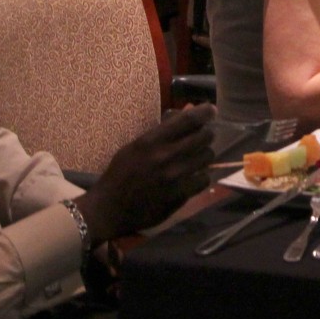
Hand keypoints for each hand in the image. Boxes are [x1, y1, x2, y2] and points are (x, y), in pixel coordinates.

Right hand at [76, 104, 214, 243]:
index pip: (189, 119)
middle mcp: (165, 157)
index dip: (205, 112)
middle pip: (205, 136)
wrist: (109, 209)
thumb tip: (189, 109)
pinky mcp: (180, 196)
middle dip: (205, 134)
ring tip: (194, 158)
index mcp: (151, 141)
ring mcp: (175, 178)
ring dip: (204, 155)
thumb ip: (164, 129)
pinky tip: (192, 177)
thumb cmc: (121, 173)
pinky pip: (204, 179)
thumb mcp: (137, 145)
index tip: (211, 111)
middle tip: (201, 138)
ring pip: (208, 157)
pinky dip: (201, 176)